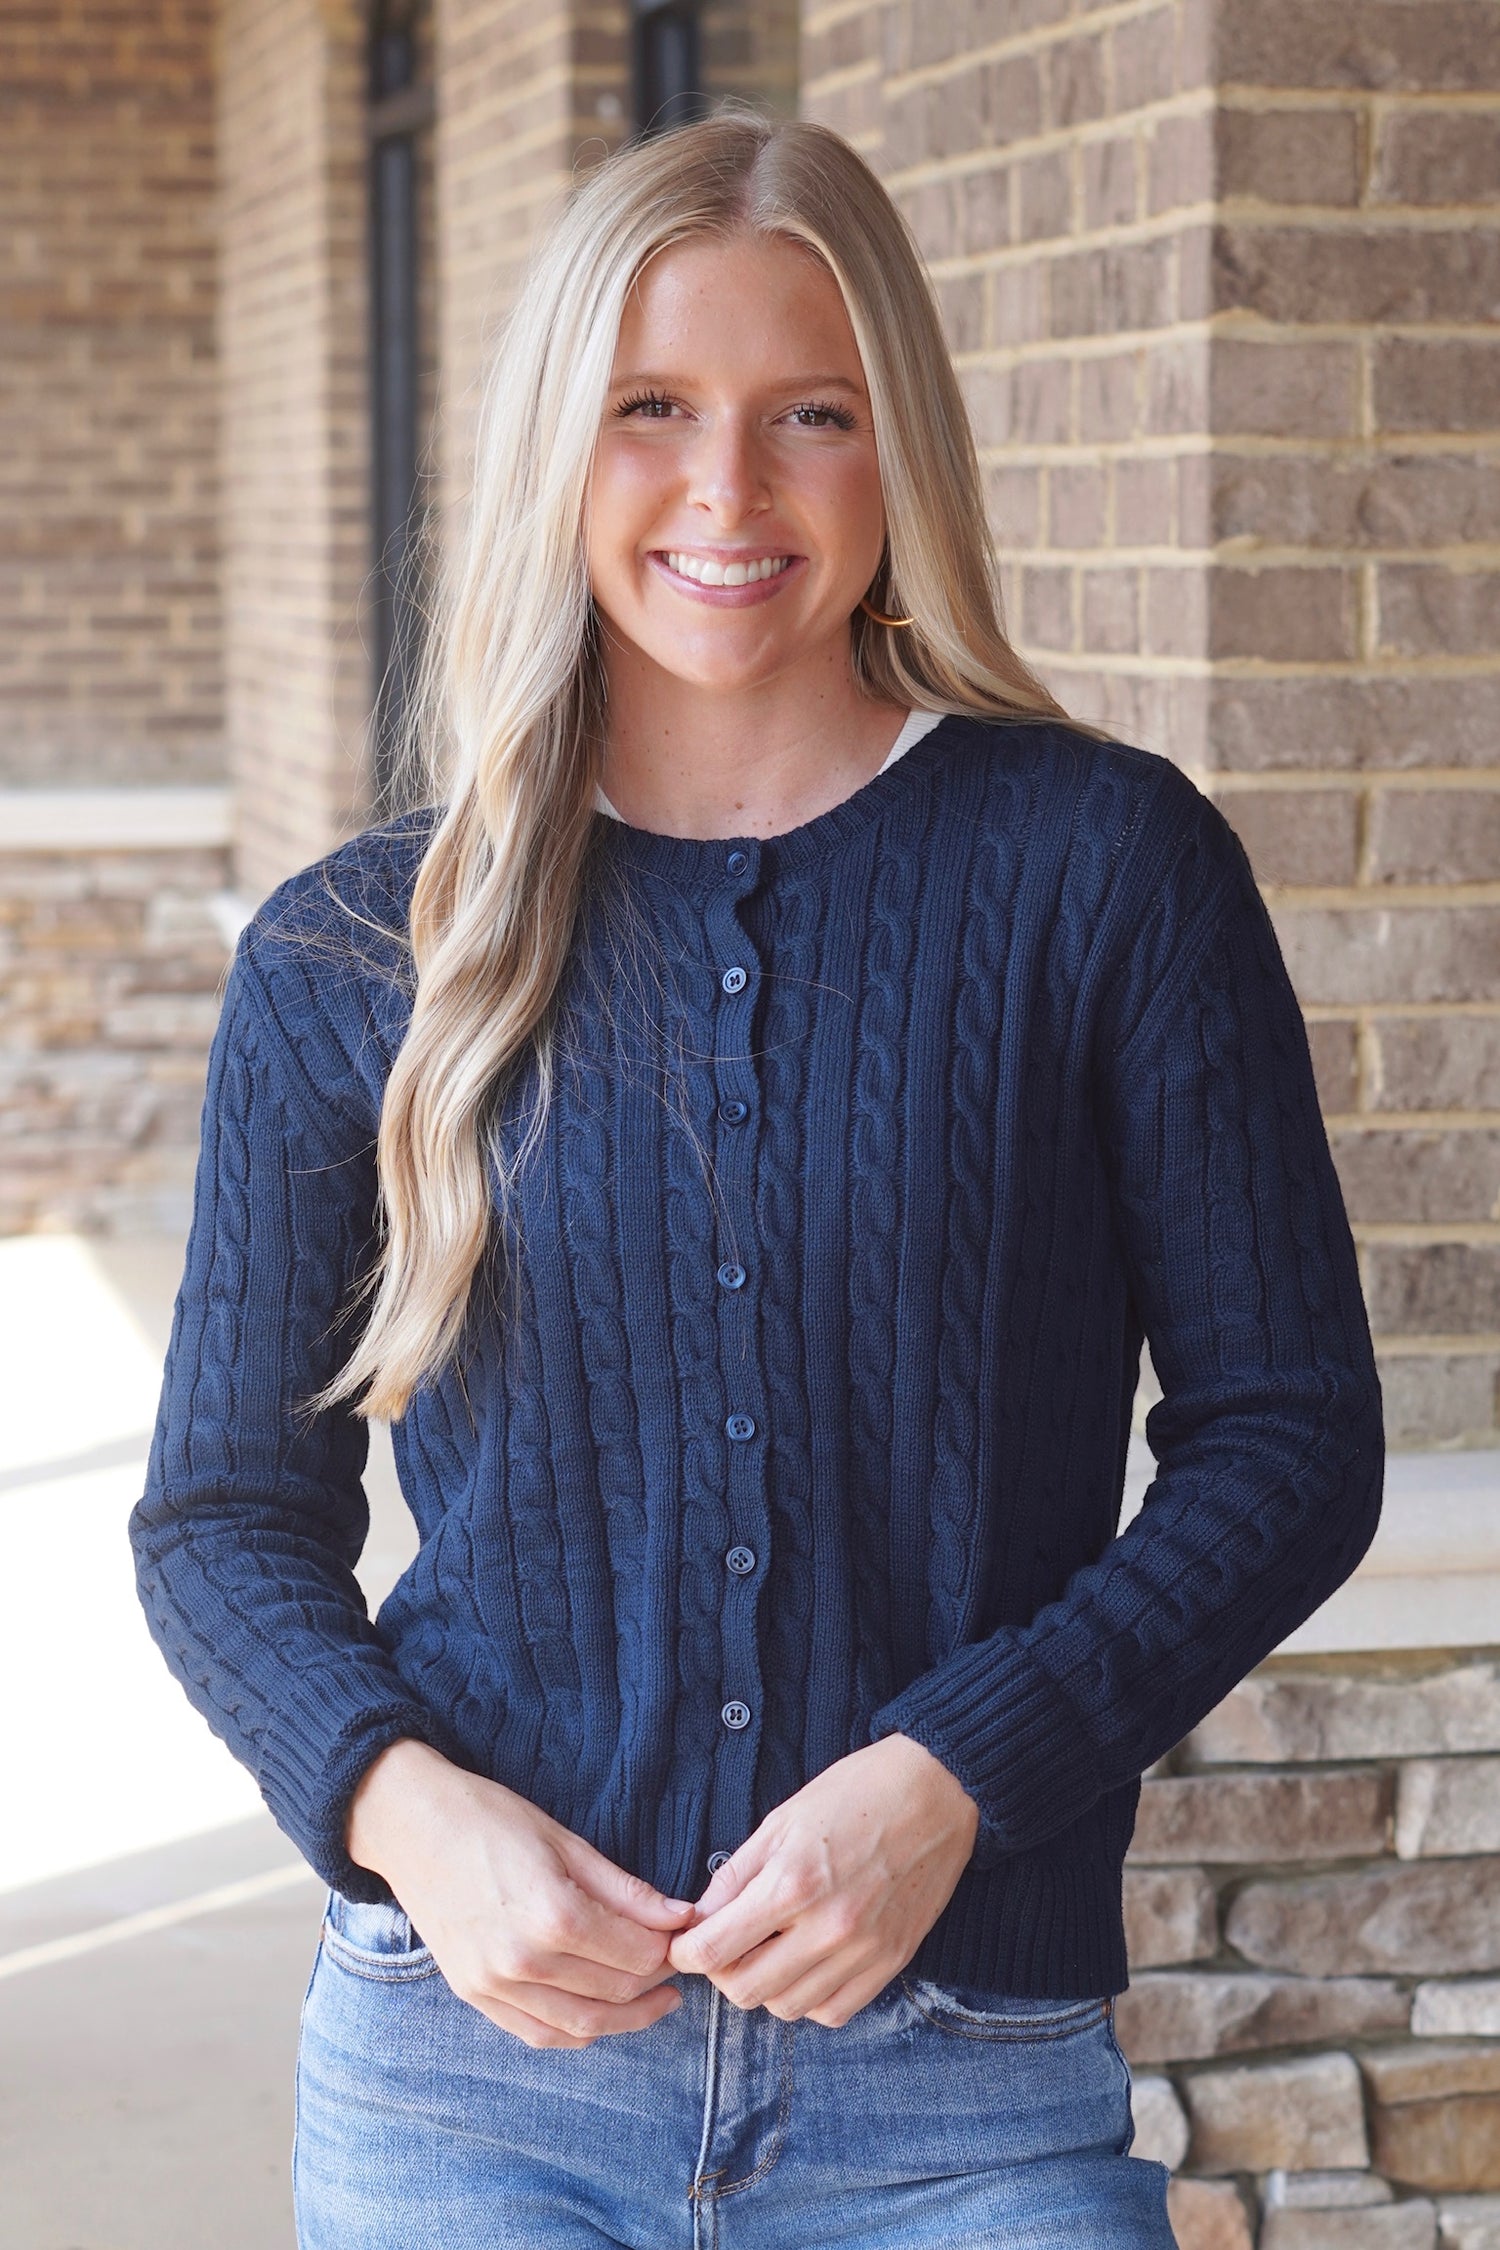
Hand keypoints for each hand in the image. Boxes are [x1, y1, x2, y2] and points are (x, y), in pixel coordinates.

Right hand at [345, 1739, 694, 2048]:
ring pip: (581, 2027)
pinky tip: (603, 2014)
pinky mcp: (474, 1995)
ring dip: (627, 2018)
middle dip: (655, 1981)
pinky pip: (538, 2034)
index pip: (637, 1954)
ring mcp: (494, 1985)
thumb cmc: (490, 1820)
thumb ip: (626, 1889)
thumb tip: (681, 1916)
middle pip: (615, 1991)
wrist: (411, 1827)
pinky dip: (577, 2032)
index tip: (685, 1937)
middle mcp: (524, 1961)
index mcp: (553, 1915)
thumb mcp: (566, 1841)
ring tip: (654, 1999)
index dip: (670, 1949)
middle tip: (677, 1965)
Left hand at [667, 1733, 977, 2026]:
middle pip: (744, 1990)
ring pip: (786, 2008)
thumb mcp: (782, 1819)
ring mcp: (863, 1952)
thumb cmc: (856, 1793)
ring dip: (764, 1986)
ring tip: (767, 1951)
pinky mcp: (891, 1963)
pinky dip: (810, 1998)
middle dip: (721, 1973)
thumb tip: (698, 1917)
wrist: (937, 1792)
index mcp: (792, 1883)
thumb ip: (736, 1874)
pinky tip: (806, 1965)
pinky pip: (833, 2012)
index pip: (714, 1950)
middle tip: (723, 1946)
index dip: (685, 1953)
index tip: (683, 1945)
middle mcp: (827, 1928)